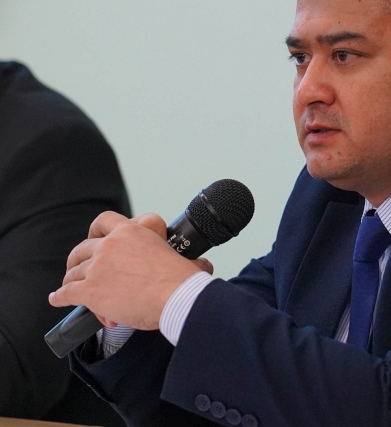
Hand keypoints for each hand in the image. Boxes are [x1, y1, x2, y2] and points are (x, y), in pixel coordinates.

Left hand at [48, 211, 213, 329]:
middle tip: (79, 267)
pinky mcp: (90, 290)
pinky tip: (57, 300)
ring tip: (70, 288)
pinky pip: (67, 293)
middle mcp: (110, 245)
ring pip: (73, 272)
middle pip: (82, 248)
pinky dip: (60, 297)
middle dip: (78, 258)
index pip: (105, 221)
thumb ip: (190, 258)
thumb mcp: (186, 259)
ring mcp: (98, 267)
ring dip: (71, 281)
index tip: (95, 237)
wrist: (176, 296)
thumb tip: (203, 264)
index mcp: (132, 232)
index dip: (96, 230)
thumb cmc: (182, 280)